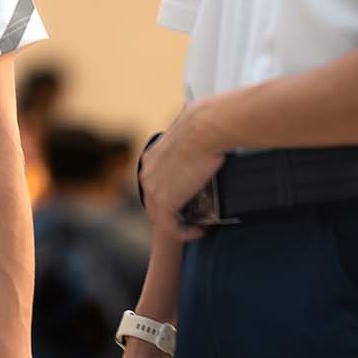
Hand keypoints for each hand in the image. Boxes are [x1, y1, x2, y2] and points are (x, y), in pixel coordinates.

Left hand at [137, 102, 226, 242]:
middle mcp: (147, 173)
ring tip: (199, 228)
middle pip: (154, 203)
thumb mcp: (194, 133)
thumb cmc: (208, 124)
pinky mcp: (164, 201)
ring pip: (161, 218)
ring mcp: (153, 188)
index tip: (192, 201)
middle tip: (195, 218)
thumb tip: (209, 139)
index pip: (156, 185)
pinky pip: (170, 227)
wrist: (207, 128)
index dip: (172, 196)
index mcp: (152, 157)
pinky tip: (200, 231)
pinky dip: (184, 233)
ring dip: (179, 226)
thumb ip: (193, 142)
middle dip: (173, 214)